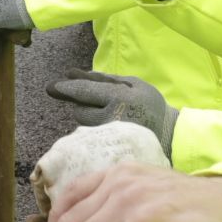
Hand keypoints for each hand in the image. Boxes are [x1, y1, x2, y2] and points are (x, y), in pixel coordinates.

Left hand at [45, 69, 176, 150]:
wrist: (169, 135)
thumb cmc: (150, 105)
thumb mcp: (133, 84)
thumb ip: (105, 78)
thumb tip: (76, 74)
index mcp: (119, 98)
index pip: (85, 92)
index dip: (66, 88)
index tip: (52, 87)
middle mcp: (111, 117)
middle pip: (79, 109)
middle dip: (81, 104)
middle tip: (97, 103)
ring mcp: (108, 135)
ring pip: (83, 123)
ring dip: (88, 116)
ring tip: (108, 115)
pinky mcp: (107, 147)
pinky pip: (90, 134)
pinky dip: (94, 128)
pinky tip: (108, 127)